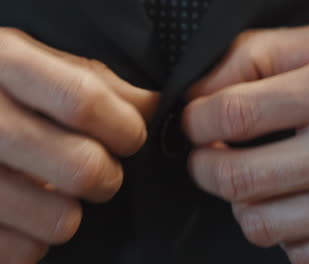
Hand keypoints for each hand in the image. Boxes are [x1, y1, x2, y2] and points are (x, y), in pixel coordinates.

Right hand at [0, 28, 158, 262]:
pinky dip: (36, 238)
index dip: (125, 127)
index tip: (131, 137)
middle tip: (100, 170)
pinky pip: (27, 250)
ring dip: (71, 211)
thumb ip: (91, 79)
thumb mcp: (30, 61)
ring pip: (62, 220)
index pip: (84, 101)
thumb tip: (152, 105)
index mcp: (5, 65)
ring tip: (53, 192)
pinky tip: (24, 213)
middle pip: (82, 167)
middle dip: (109, 175)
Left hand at [184, 22, 308, 262]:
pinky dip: (287, 231)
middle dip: (204, 168)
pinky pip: (301, 254)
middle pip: (238, 178)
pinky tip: (302, 205)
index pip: (236, 114)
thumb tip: (203, 91)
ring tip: (261, 180)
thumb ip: (260, 55)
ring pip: (261, 225)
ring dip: (244, 202)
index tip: (194, 124)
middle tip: (209, 156)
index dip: (195, 121)